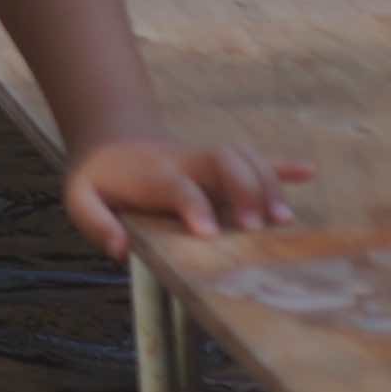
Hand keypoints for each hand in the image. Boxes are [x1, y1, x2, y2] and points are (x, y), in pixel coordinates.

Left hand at [59, 135, 305, 261]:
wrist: (111, 142)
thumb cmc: (99, 180)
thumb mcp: (80, 199)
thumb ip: (96, 222)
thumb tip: (121, 249)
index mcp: (152, 173)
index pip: (178, 186)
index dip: (194, 206)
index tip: (209, 234)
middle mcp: (186, 162)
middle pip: (222, 160)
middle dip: (243, 188)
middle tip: (255, 228)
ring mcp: (206, 160)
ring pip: (244, 156)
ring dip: (268, 181)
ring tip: (284, 220)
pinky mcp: (222, 164)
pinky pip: (257, 158)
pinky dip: (284, 165)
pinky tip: (310, 172)